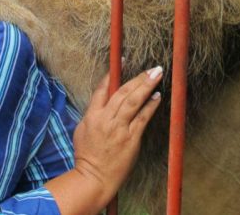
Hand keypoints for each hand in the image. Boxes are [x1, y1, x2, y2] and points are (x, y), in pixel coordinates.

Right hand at [72, 67, 163, 201]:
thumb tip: (105, 100)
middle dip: (138, 78)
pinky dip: (150, 106)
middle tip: (152, 69)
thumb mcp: (82, 130)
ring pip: (133, 102)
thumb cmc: (88, 155)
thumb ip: (94, 114)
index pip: (102, 90)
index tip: (123, 61)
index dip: (112, 74)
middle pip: (122, 92)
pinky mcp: (130, 138)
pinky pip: (142, 118)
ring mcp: (118, 129)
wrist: (94, 178)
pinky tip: (157, 96)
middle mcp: (105, 120)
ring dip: (146, 87)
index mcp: (91, 116)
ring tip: (157, 75)